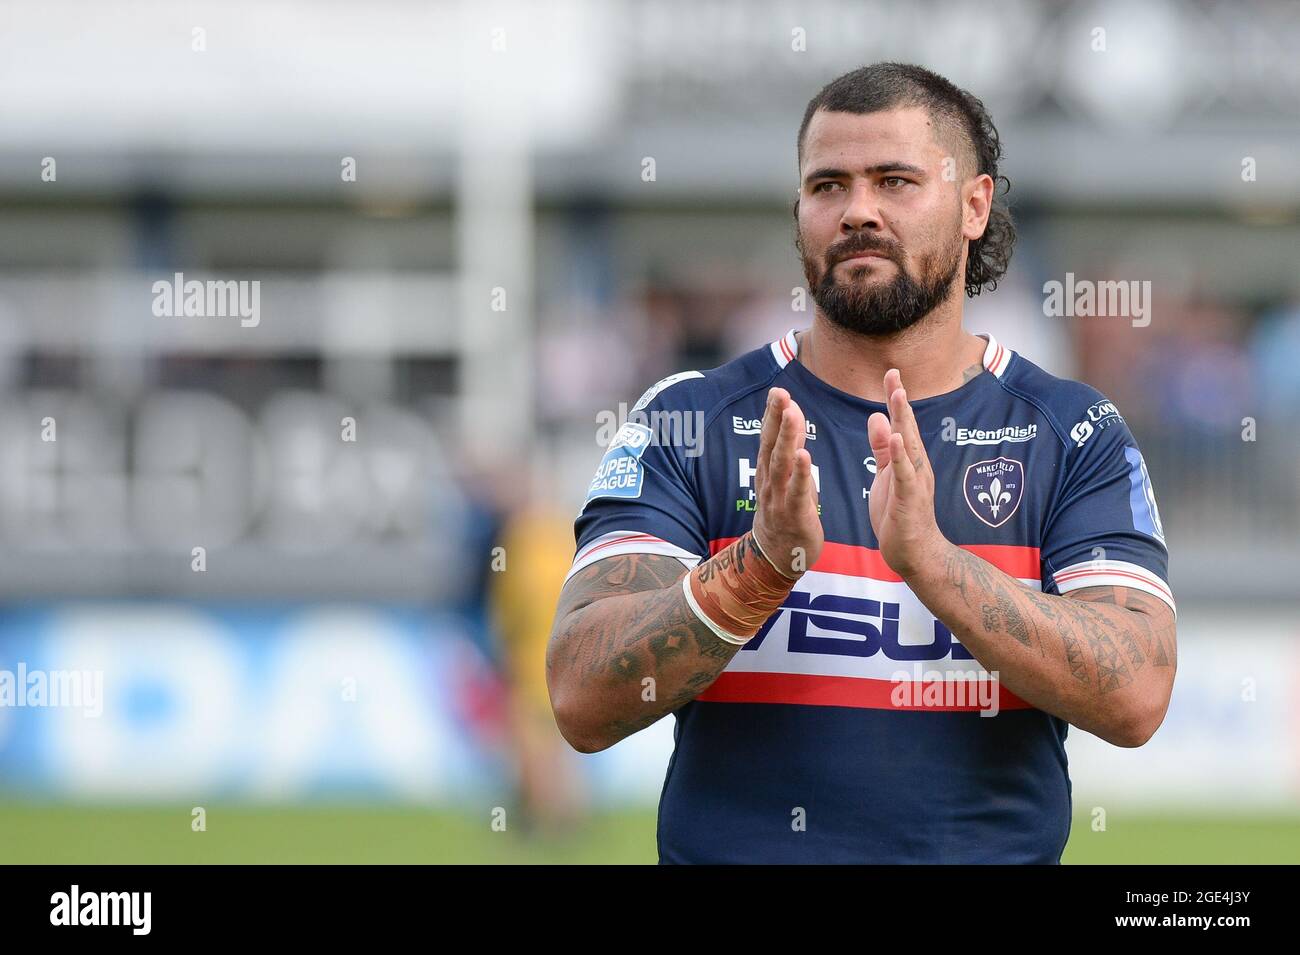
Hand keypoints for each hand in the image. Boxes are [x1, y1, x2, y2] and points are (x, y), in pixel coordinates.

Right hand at [752, 387, 823, 577]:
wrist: (776, 557)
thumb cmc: (784, 512)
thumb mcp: (783, 478)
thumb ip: (787, 449)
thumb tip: (791, 417)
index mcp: (769, 471)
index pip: (769, 438)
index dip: (772, 415)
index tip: (778, 391)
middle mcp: (770, 481)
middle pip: (772, 445)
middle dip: (777, 419)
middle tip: (781, 394)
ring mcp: (779, 498)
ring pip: (782, 464)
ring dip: (787, 438)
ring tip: (793, 415)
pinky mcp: (794, 515)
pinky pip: (797, 492)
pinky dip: (800, 474)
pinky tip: (804, 456)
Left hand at [867, 369, 949, 577]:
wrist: (913, 553)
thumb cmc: (898, 515)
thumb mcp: (886, 475)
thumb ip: (882, 448)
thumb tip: (876, 417)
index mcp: (907, 459)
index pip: (900, 423)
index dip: (895, 398)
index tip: (890, 373)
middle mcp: (916, 465)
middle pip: (907, 427)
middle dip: (900, 400)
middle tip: (894, 373)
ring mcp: (916, 481)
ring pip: (909, 446)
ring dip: (903, 420)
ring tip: (897, 395)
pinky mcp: (910, 499)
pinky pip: (906, 474)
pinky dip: (901, 456)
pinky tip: (895, 439)